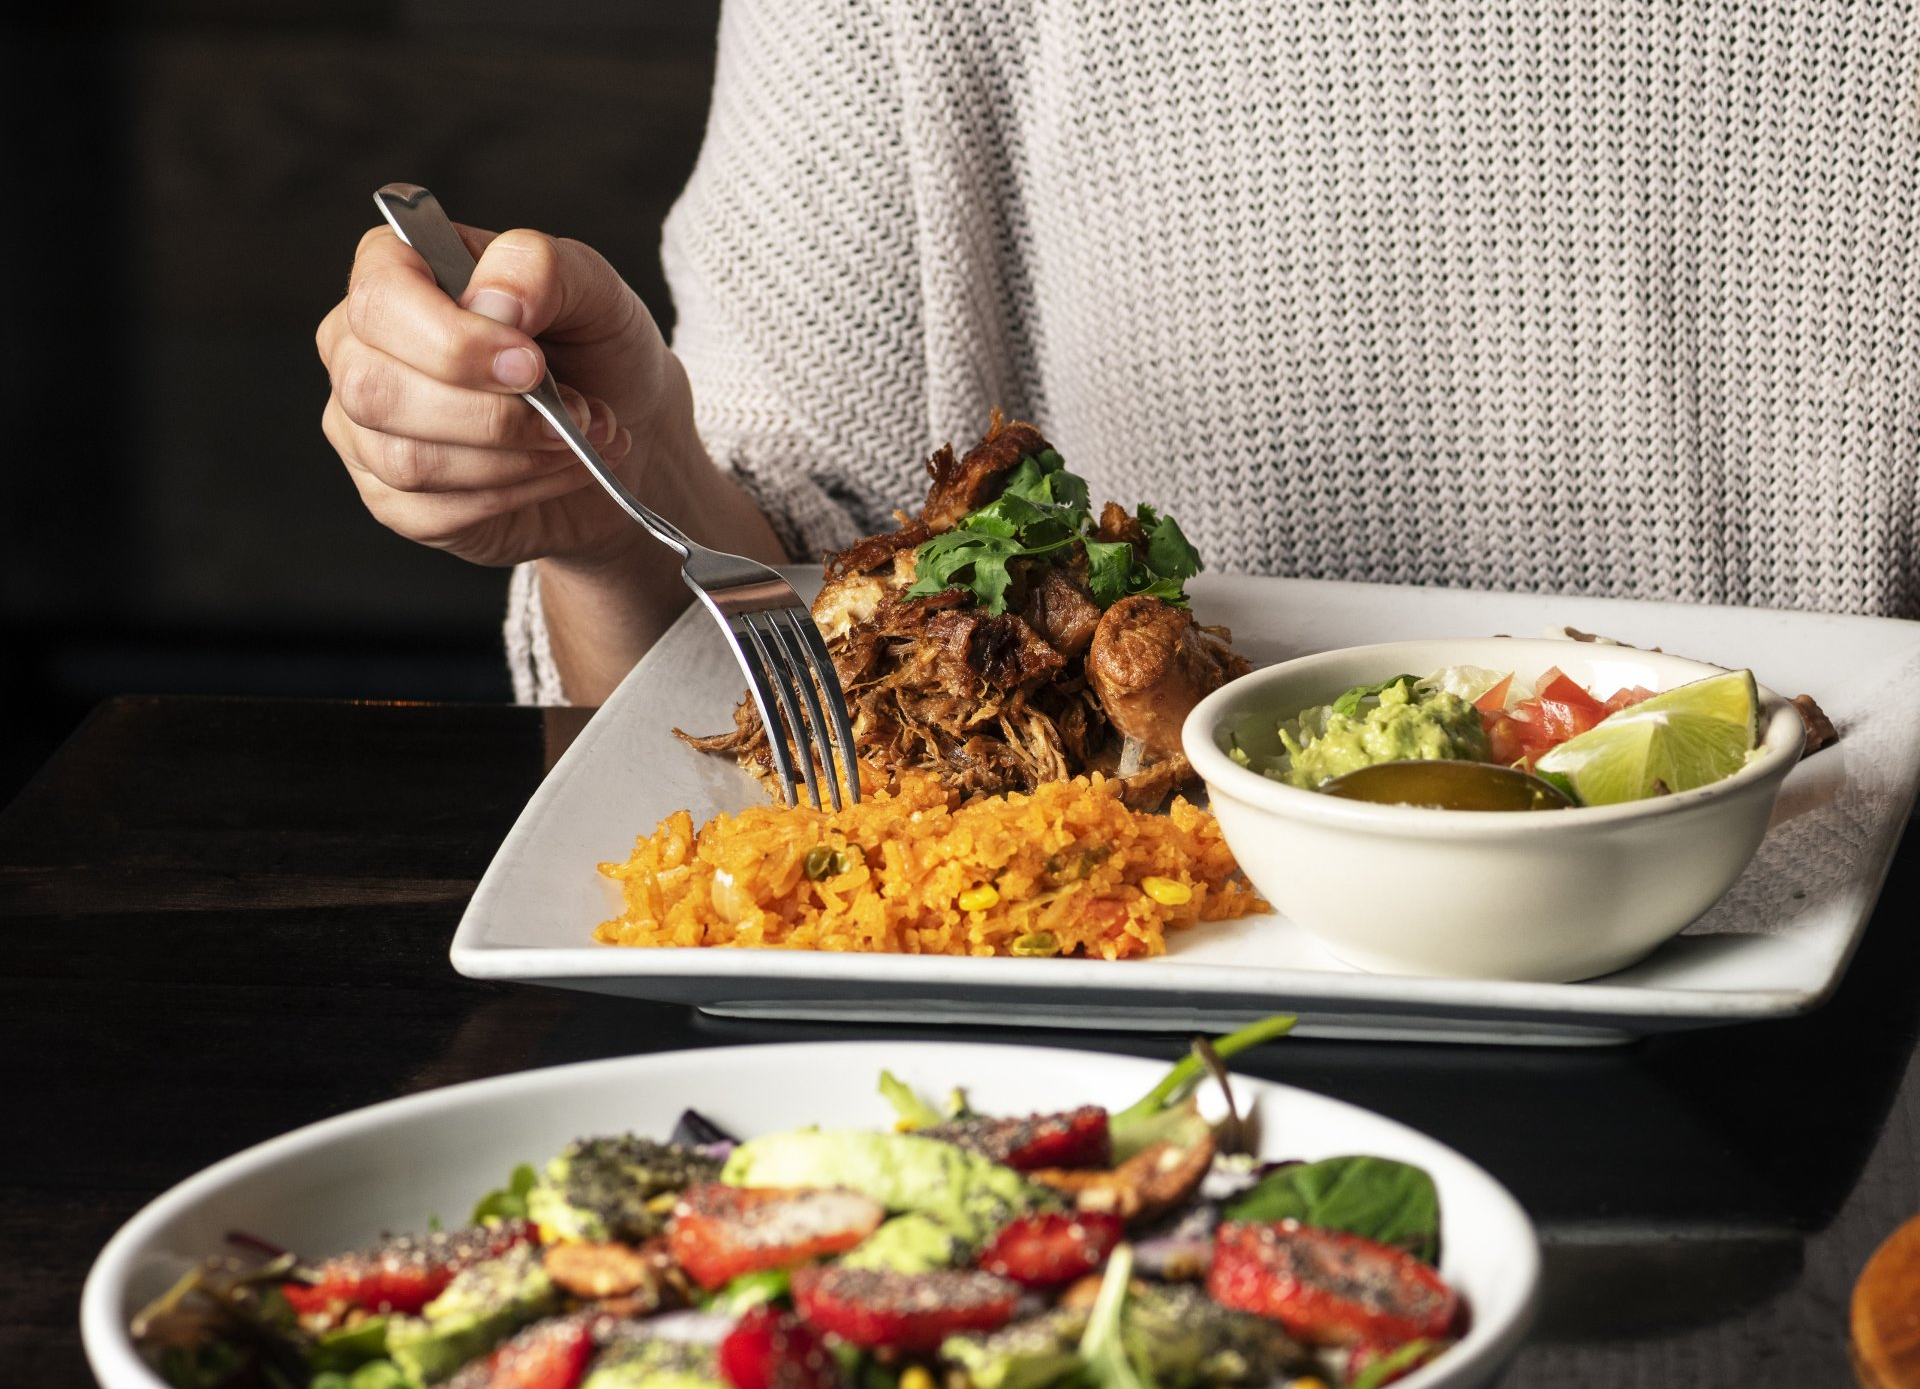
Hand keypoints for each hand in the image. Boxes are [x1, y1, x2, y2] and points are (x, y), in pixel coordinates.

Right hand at [317, 220, 691, 570]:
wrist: (627, 430)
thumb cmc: (592, 346)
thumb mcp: (592, 286)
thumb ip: (540, 268)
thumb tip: (496, 302)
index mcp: (396, 274)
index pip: (378, 298)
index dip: (453, 341)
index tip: (532, 364)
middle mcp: (359, 348)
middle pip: (375, 389)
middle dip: (491, 415)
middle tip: (573, 414)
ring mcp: (364, 429)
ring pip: (407, 460)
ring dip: (515, 459)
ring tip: (579, 441)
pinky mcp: (392, 499)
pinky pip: (435, 511)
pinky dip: (518, 494)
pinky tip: (561, 470)